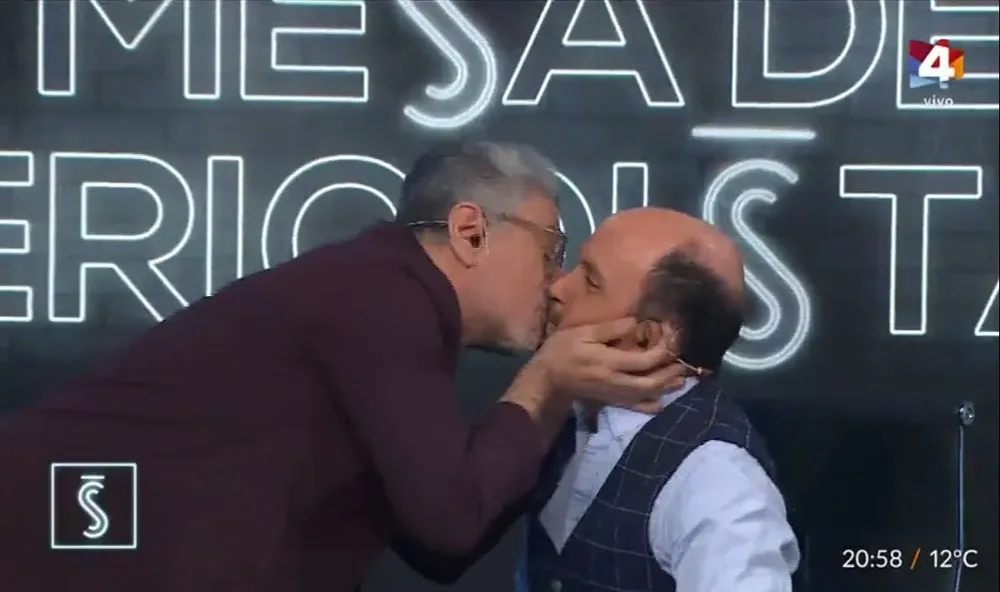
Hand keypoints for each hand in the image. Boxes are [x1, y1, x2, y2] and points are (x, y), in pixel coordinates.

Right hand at [528, 317, 688, 406]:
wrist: (547, 380)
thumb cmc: (562, 351)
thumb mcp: (583, 333)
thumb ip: (611, 329)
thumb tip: (637, 323)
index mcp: (610, 362)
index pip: (646, 360)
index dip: (663, 349)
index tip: (671, 336)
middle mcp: (617, 382)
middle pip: (653, 382)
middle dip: (671, 372)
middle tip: (684, 360)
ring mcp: (616, 395)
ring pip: (650, 396)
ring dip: (668, 386)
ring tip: (682, 375)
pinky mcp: (613, 401)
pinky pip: (638, 407)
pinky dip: (654, 404)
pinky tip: (664, 397)